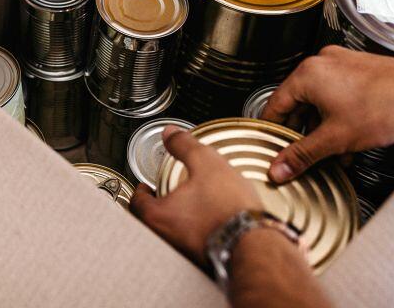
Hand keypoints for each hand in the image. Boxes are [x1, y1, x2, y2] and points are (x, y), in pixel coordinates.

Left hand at [130, 126, 262, 262]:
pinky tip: (211, 223)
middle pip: (151, 221)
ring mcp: (185, 253)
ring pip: (172, 234)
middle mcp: (167, 239)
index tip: (145, 186)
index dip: (140, 191)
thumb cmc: (229, 209)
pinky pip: (193, 244)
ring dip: (178, 220)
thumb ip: (184, 145)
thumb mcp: (206, 163)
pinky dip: (196, 233)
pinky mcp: (205, 261)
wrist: (256, 244)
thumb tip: (170, 133)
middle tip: (166, 194)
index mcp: (158, 217)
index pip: (137, 203)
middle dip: (158, 206)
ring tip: (190, 206)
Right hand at [261, 45, 393, 182]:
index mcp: (307, 74)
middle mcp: (321, 63)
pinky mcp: (358, 69)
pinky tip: (348, 137)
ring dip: (322, 127)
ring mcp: (341, 64)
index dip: (272, 131)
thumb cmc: (386, 107)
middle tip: (302, 154)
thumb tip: (280, 167)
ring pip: (320, 100)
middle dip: (303, 132)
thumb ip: (302, 155)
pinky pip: (337, 93)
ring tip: (331, 152)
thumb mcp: (335, 139)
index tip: (271, 145)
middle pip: (298, 103)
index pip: (275, 105)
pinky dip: (337, 115)